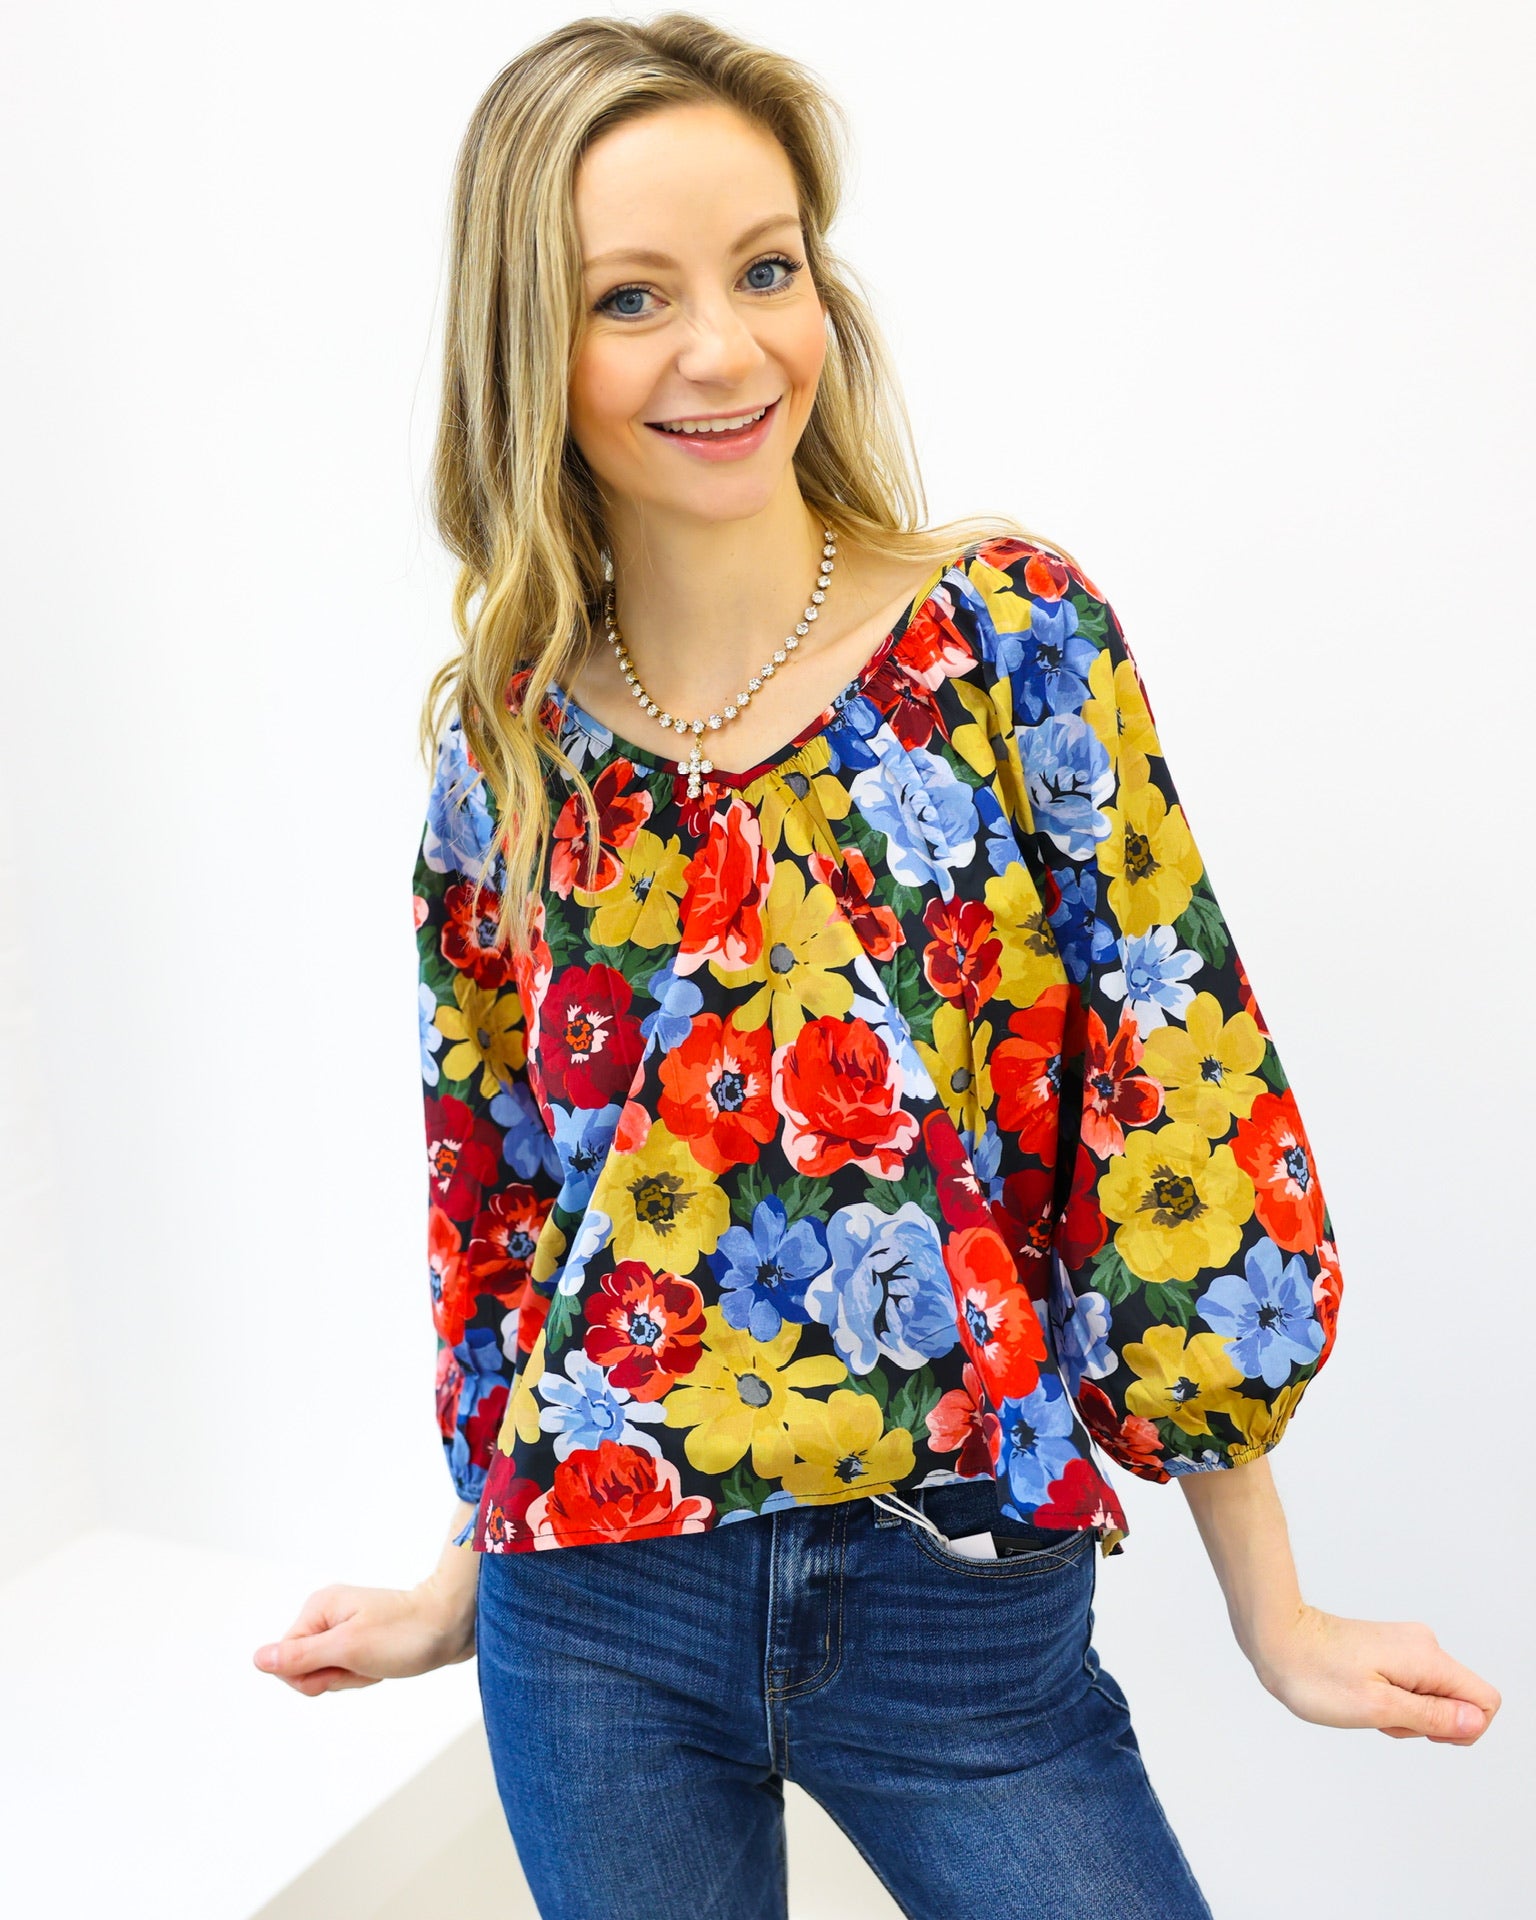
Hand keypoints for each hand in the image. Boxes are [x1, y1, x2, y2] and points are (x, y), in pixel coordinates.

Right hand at [252, 1571, 475, 1697]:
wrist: (454, 1623)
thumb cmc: (405, 1634)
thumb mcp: (349, 1650)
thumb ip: (301, 1657)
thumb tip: (258, 1659)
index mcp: (318, 1608)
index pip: (286, 1661)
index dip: (314, 1676)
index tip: (347, 1663)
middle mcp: (326, 1613)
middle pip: (306, 1669)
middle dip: (336, 1677)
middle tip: (367, 1661)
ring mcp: (344, 1625)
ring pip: (328, 1673)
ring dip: (353, 1677)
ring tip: (379, 1660)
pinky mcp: (361, 1637)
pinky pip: (348, 1669)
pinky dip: (365, 1674)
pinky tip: (383, 1663)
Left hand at [1250, 1602, 1500, 1744]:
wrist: (1275, 1636)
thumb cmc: (1315, 1673)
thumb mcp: (1377, 1708)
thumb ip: (1431, 1717)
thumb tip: (1475, 1722)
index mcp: (1427, 1657)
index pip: (1485, 1700)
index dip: (1463, 1728)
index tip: (1420, 1729)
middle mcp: (1422, 1646)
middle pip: (1458, 1702)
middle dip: (1427, 1723)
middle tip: (1381, 1716)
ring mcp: (1404, 1647)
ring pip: (1431, 1698)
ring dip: (1404, 1714)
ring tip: (1364, 1704)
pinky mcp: (1387, 1650)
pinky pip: (1409, 1688)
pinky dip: (1391, 1702)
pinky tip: (1361, 1696)